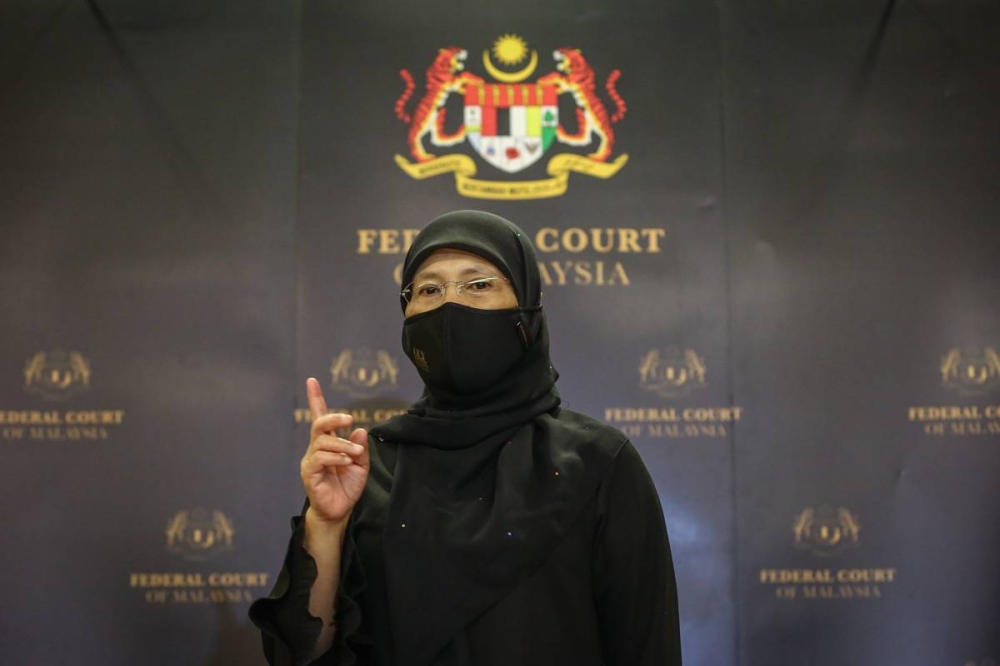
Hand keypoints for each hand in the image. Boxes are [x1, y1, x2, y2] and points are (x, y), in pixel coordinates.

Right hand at [300, 377, 369, 525]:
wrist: (340, 511)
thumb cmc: (348, 487)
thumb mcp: (361, 465)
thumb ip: (360, 447)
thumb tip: (359, 430)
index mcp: (328, 443)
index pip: (320, 417)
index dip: (315, 398)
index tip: (312, 381)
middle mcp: (316, 449)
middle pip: (319, 424)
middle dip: (333, 418)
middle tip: (350, 419)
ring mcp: (311, 461)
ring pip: (323, 442)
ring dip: (342, 445)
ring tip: (356, 455)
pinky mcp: (309, 473)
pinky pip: (320, 458)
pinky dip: (336, 457)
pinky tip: (346, 462)